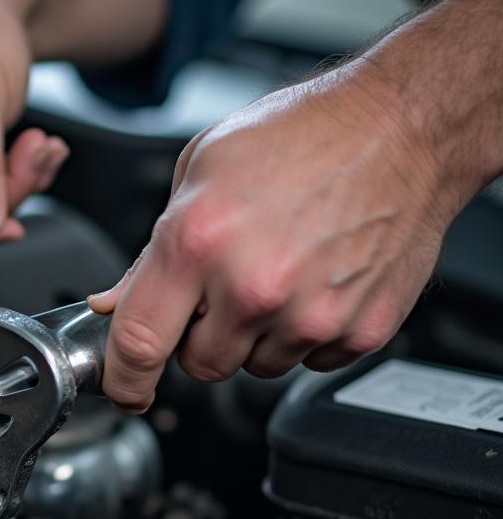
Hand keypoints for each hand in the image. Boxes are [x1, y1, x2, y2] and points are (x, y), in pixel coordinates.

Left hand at [88, 68, 449, 410]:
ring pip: (255, 367)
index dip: (123, 380)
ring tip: (278, 270)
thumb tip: (116, 303)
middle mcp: (254, 287)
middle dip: (198, 337)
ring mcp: (311, 315)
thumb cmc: (302, 136)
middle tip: (222, 286)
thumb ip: (152, 252)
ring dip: (254, 335)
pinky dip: (305, 333)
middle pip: (199, 366)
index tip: (124, 390)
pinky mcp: (359, 330)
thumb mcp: (200, 170)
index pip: (139, 344)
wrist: (402, 127)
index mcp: (199, 242)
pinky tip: (315, 280)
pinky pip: (309, 362)